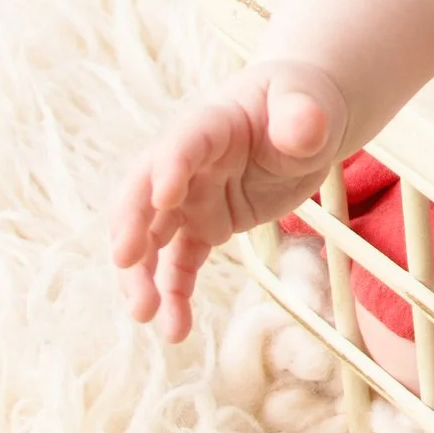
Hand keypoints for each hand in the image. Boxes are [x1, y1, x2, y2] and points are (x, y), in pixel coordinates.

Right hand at [108, 63, 351, 341]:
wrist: (299, 120)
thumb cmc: (301, 102)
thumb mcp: (308, 105)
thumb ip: (302, 117)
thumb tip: (304, 128)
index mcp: (211, 124)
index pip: (184, 143)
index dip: (172, 166)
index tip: (165, 196)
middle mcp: (187, 163)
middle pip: (146, 193)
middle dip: (132, 225)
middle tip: (125, 261)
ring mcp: (191, 198)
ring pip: (153, 237)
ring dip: (142, 274)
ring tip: (146, 315)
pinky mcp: (204, 225)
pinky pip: (180, 263)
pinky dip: (174, 294)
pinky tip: (175, 329)